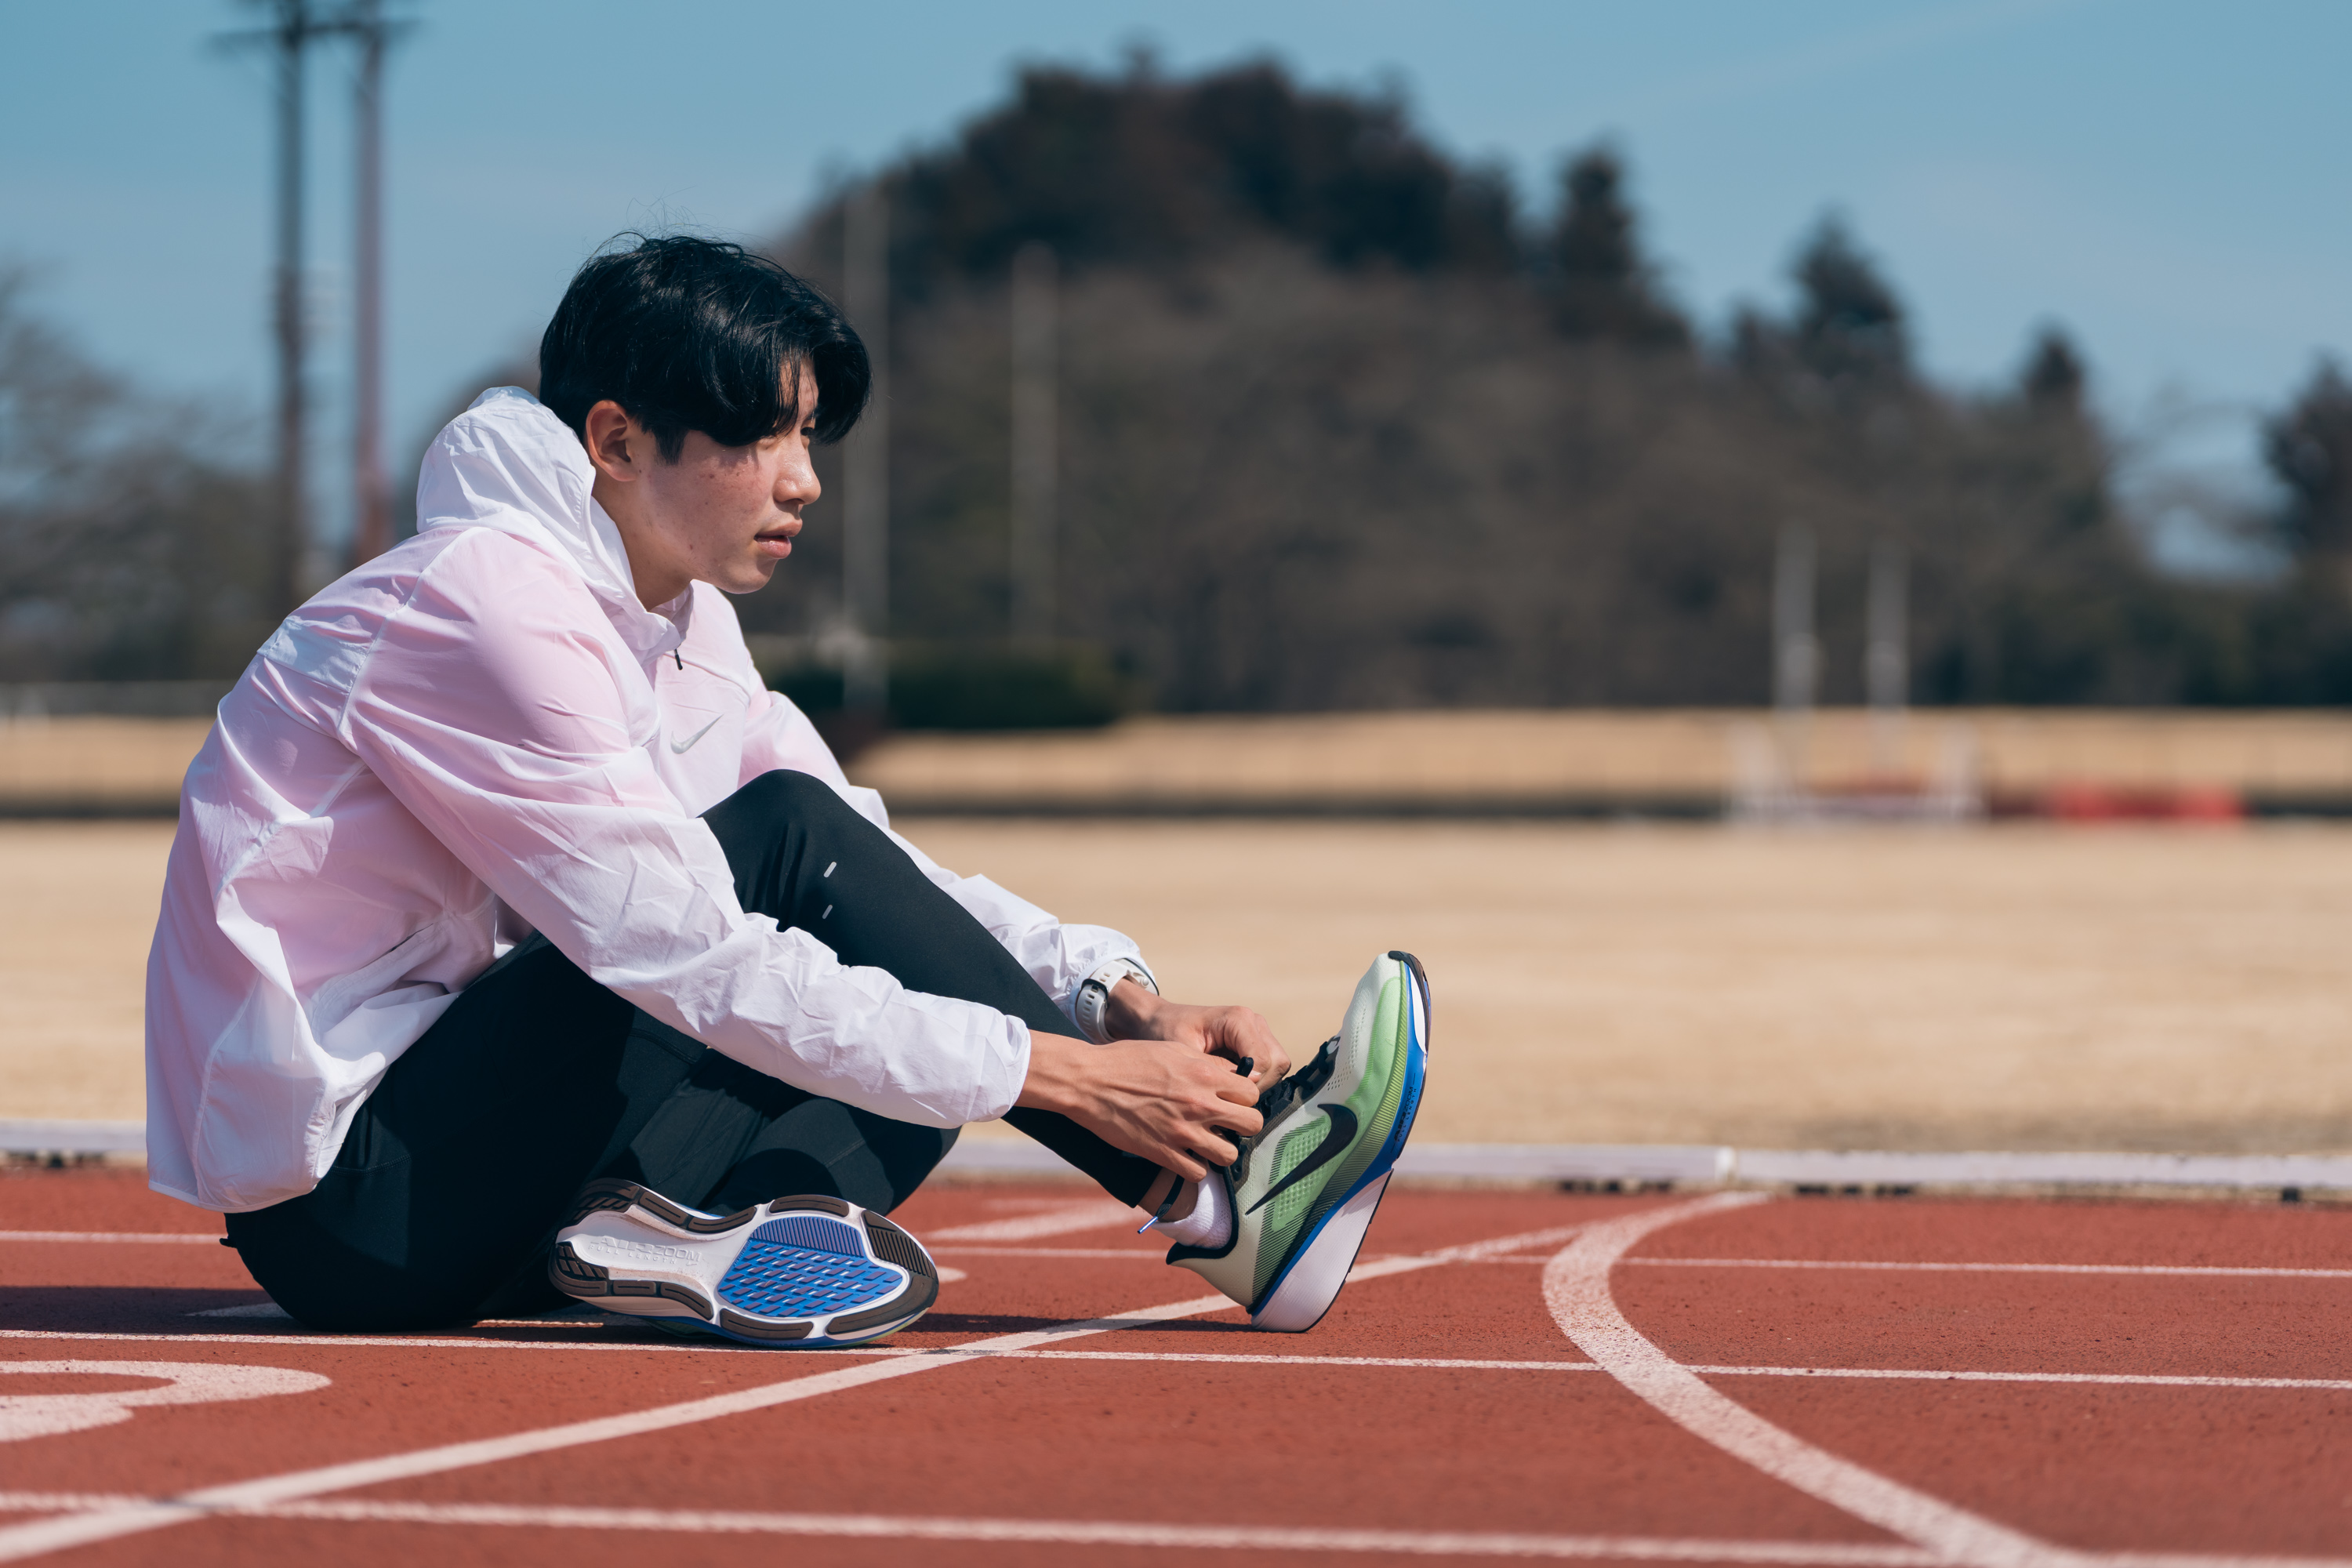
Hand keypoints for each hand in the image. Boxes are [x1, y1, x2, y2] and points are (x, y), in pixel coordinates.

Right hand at [1017, 1031, 1261, 1181]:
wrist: (1091, 1081)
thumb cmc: (1129, 1060)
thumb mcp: (1173, 1049)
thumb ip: (1208, 1063)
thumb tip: (1235, 1075)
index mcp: (1204, 1075)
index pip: (1252, 1094)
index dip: (1244, 1098)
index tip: (1232, 1100)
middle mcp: (1200, 1104)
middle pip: (1252, 1124)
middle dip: (1243, 1124)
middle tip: (1226, 1123)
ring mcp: (1183, 1132)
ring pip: (1229, 1154)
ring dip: (1220, 1149)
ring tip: (1206, 1142)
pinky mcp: (1164, 1153)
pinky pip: (1199, 1174)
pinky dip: (1195, 1167)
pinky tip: (1185, 1155)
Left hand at [1105, 981, 1290, 1089]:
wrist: (1156, 1021)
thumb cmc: (1164, 1033)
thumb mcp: (1184, 1053)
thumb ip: (1213, 1070)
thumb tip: (1241, 1091)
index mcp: (1237, 1019)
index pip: (1263, 1060)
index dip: (1249, 1084)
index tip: (1225, 1096)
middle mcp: (1253, 1022)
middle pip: (1277, 1063)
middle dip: (1257, 1086)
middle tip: (1228, 1099)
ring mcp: (1257, 1032)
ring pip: (1277, 1066)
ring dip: (1258, 1085)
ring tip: (1228, 1094)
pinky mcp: (1254, 1043)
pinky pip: (1268, 1068)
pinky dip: (1254, 1082)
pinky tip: (1229, 1088)